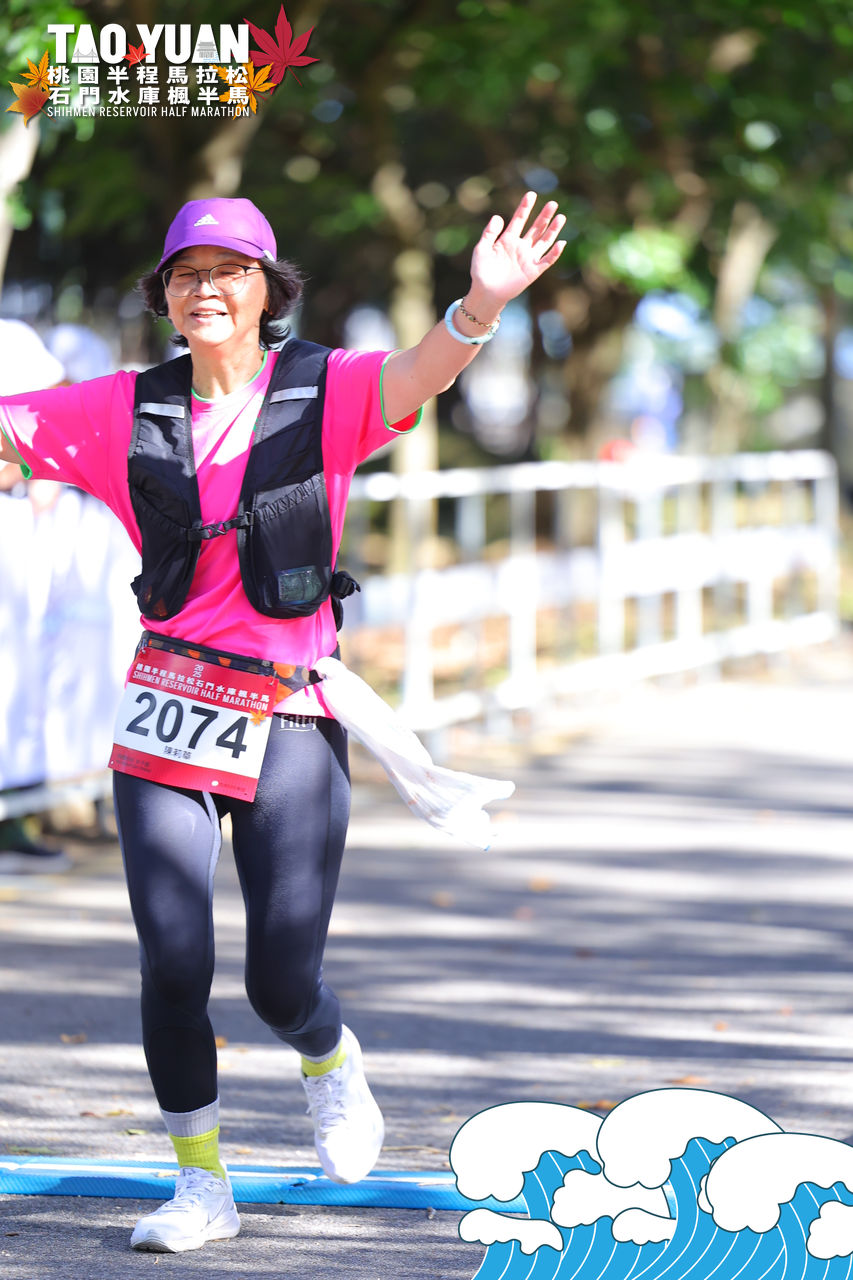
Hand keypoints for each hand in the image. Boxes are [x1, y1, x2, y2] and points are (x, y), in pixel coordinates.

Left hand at [468, 192, 565, 312]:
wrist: (485, 293)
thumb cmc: (481, 272)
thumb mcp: (481, 249)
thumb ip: (489, 233)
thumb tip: (499, 216)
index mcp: (508, 239)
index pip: (519, 219)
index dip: (525, 207)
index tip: (531, 194)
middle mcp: (520, 247)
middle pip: (536, 228)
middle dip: (544, 216)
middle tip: (553, 203)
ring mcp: (528, 259)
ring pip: (544, 241)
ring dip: (552, 230)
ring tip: (561, 217)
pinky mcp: (533, 271)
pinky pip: (547, 261)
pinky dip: (554, 253)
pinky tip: (561, 243)